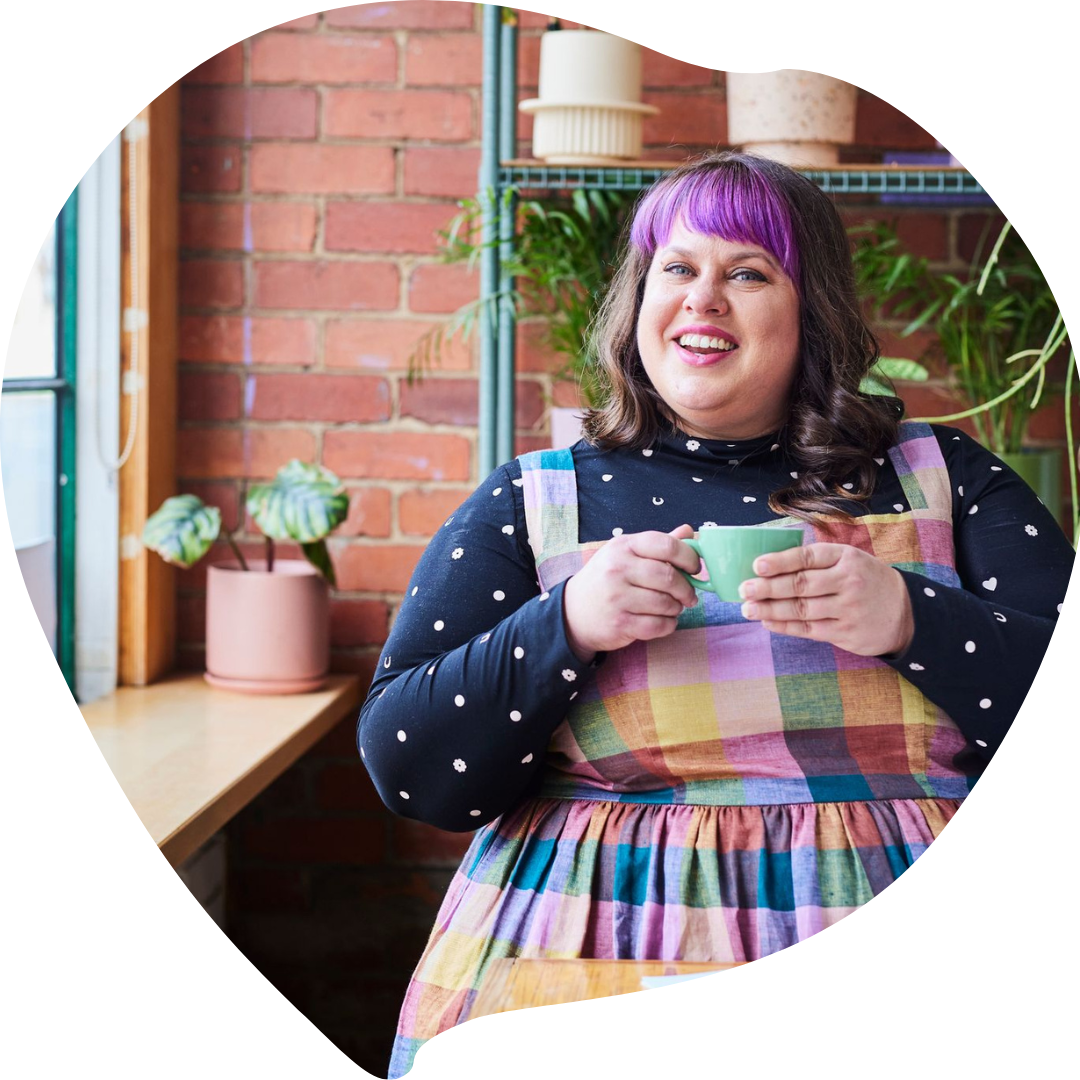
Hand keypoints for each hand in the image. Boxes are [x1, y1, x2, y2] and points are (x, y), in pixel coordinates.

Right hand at [562, 524, 700, 661]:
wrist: (572, 612)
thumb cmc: (605, 579)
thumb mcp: (625, 554)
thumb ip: (658, 545)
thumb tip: (689, 532)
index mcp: (623, 546)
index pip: (666, 545)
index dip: (689, 557)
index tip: (695, 568)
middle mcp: (617, 569)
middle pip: (669, 576)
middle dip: (686, 588)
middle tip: (689, 596)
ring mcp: (617, 597)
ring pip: (666, 603)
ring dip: (676, 608)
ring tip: (672, 607)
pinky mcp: (619, 623)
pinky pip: (658, 625)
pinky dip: (668, 625)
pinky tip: (662, 621)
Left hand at [737, 542, 914, 657]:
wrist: (905, 612)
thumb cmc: (866, 581)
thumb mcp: (850, 561)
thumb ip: (817, 561)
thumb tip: (769, 565)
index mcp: (846, 557)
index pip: (809, 557)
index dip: (780, 561)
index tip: (757, 566)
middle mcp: (849, 581)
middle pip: (801, 585)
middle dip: (768, 588)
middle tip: (745, 589)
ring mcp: (849, 609)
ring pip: (801, 610)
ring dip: (770, 610)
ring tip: (748, 608)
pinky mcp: (846, 633)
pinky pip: (808, 630)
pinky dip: (784, 626)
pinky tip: (767, 622)